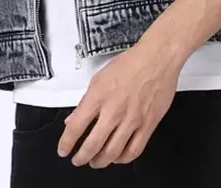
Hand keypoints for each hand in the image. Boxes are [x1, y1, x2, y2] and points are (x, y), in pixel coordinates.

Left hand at [56, 42, 180, 168]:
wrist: (157, 58)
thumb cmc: (131, 63)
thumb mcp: (100, 77)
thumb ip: (86, 100)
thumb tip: (74, 118)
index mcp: (99, 95)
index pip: (76, 126)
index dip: (66, 142)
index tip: (63, 149)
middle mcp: (114, 110)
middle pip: (93, 145)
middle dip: (81, 157)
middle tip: (78, 160)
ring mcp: (132, 119)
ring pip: (112, 152)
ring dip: (100, 161)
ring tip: (96, 161)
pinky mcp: (148, 124)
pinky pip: (134, 150)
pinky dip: (123, 159)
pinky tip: (118, 157)